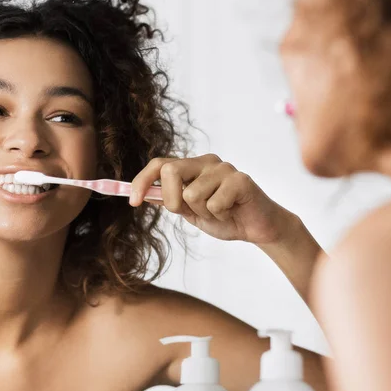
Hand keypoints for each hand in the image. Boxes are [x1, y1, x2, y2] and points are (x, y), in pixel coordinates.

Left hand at [130, 154, 290, 244]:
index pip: (159, 164)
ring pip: (192, 194)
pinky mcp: (241, 180)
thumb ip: (170, 200)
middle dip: (173, 200)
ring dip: (202, 213)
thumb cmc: (225, 216)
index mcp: (192, 166)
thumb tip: (144, 195)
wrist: (257, 228)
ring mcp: (224, 169)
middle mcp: (206, 162)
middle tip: (188, 212)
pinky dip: (220, 216)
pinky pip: (214, 203)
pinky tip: (232, 212)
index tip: (132, 202)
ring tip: (219, 213)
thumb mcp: (190, 211)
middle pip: (171, 171)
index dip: (142, 181)